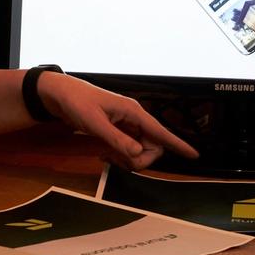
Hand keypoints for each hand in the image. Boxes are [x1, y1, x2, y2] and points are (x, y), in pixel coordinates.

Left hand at [37, 74, 199, 169]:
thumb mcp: (94, 122)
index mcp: (133, 111)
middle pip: (152, 145)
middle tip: (116, 160)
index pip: (160, 130)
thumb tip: (139, 153)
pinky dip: (122, 155)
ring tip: (107, 157)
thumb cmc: (77, 103)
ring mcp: (126, 124)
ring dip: (129, 159)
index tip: (194, 155)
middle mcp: (133, 117)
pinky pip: (129, 147)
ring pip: (141, 148)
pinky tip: (106, 155)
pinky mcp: (117, 129)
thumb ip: (117, 139)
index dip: (178, 144)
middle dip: (140, 159)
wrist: (60, 94)